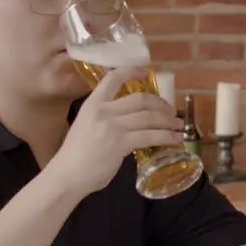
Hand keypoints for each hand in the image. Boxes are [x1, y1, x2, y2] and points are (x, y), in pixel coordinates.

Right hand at [48, 66, 183, 197]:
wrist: (67, 174)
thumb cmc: (76, 155)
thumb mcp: (86, 126)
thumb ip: (106, 120)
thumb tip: (128, 122)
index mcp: (93, 104)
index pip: (113, 78)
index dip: (131, 71)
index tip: (145, 72)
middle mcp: (103, 111)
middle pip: (141, 99)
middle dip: (161, 104)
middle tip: (170, 111)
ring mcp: (113, 126)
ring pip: (149, 117)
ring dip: (169, 121)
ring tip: (178, 125)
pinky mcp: (121, 143)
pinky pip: (151, 136)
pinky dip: (167, 136)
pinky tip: (176, 139)